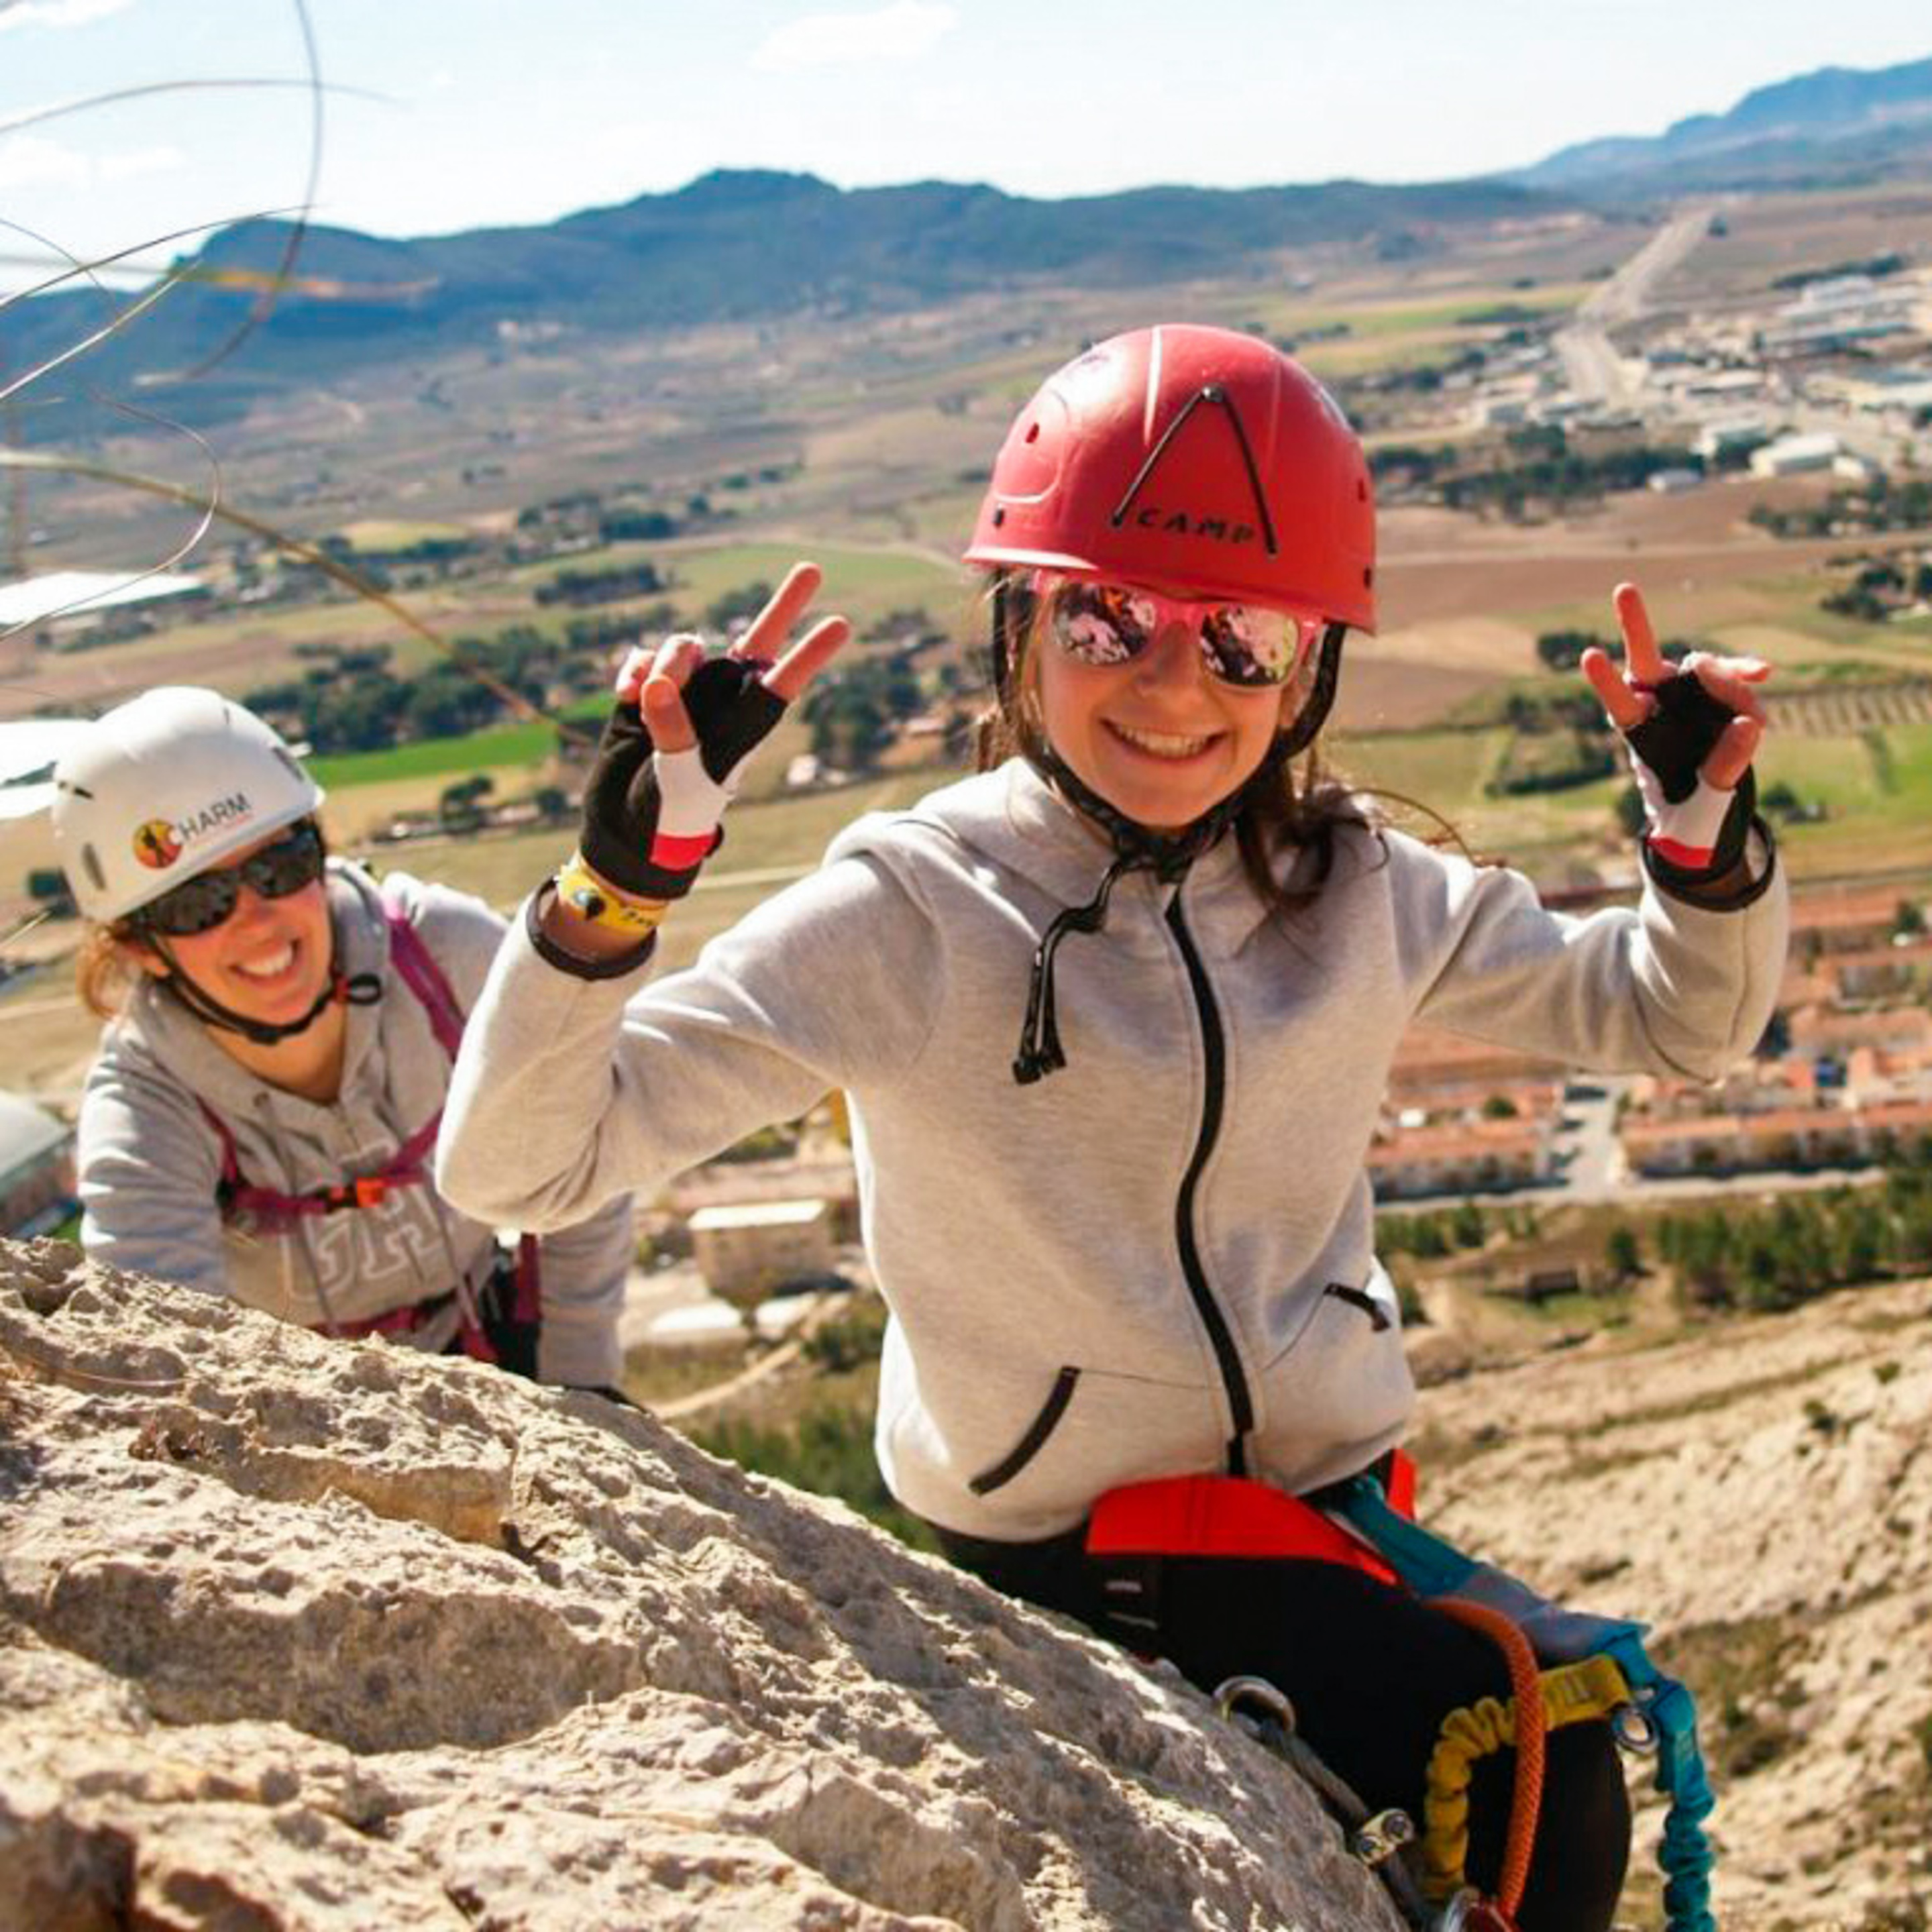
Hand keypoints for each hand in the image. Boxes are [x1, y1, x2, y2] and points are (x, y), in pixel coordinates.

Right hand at [579, 563, 849, 901]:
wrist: (627, 826)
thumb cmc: (668, 813)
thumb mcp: (676, 780)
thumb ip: (673, 731)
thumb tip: (660, 681)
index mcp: (743, 727)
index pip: (781, 684)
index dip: (809, 655)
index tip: (840, 625)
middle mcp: (721, 701)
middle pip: (757, 642)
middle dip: (784, 607)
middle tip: (813, 570)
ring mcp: (685, 692)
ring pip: (687, 647)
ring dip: (668, 661)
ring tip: (645, 696)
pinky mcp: (646, 689)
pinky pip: (644, 658)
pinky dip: (634, 668)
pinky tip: (624, 695)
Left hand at [1580, 582, 1768, 878]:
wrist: (1715, 806)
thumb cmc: (1693, 815)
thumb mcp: (1705, 809)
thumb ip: (1723, 772)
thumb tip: (1747, 724)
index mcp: (1641, 732)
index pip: (1620, 704)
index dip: (1605, 681)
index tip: (1588, 655)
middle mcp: (1660, 702)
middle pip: (1645, 659)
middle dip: (1635, 624)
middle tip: (1624, 589)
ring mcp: (1690, 692)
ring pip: (1704, 669)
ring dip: (1729, 684)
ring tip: (1753, 718)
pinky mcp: (1721, 690)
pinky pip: (1734, 673)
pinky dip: (1745, 671)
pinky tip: (1764, 671)